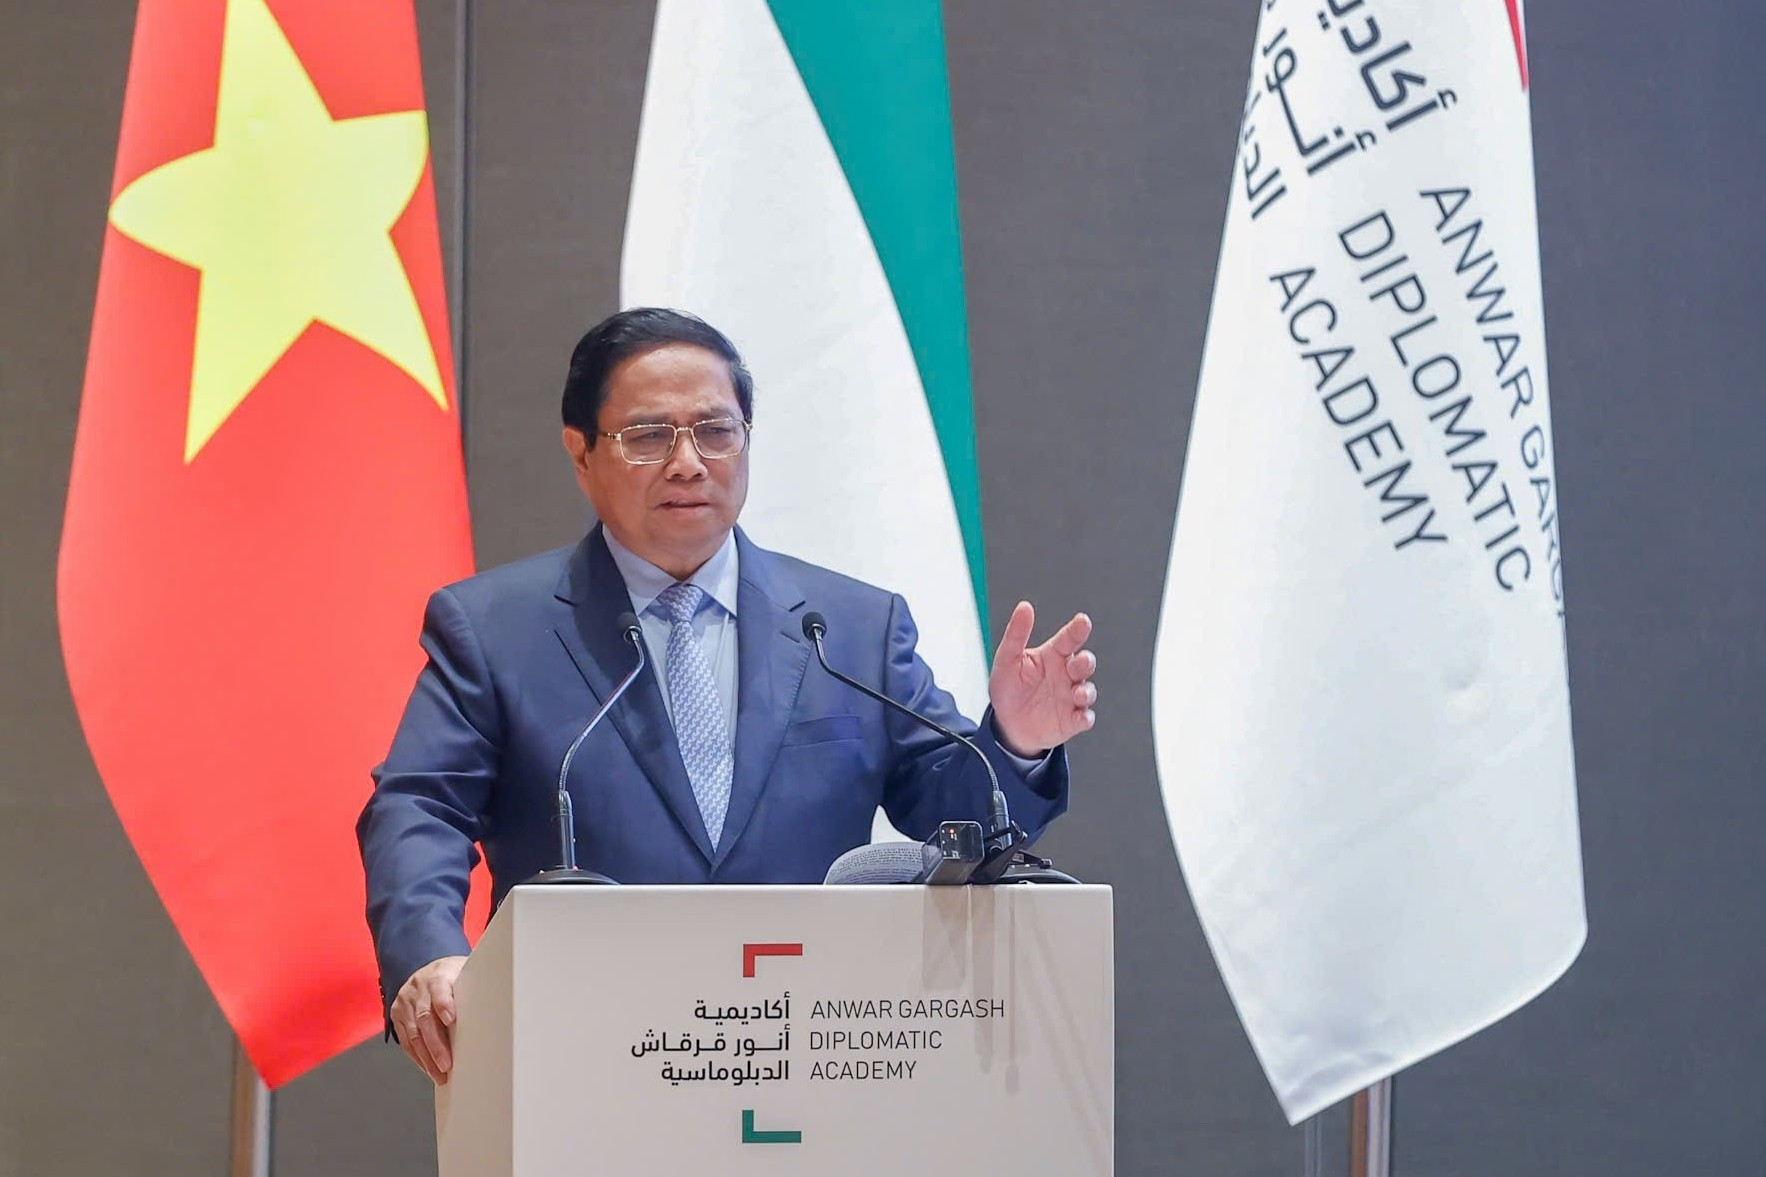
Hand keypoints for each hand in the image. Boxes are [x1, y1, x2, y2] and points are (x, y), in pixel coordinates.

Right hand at [391, 955, 466, 1083]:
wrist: (428, 970)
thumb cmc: (451, 977)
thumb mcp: (464, 974)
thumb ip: (472, 989)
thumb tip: (493, 1009)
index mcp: (438, 976)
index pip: (439, 988)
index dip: (444, 1004)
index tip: (451, 1020)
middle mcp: (418, 988)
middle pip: (425, 1017)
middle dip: (436, 1045)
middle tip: (446, 1064)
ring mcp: (405, 1002)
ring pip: (414, 1034)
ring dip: (427, 1057)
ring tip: (439, 1073)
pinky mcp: (397, 1015)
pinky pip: (406, 1040)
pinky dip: (417, 1056)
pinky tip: (428, 1067)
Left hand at [987, 601, 1097, 756]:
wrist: (1005, 724)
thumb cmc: (1009, 688)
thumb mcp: (1007, 659)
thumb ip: (1016, 633)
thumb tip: (1024, 607)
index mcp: (1053, 656)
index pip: (1068, 639)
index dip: (1077, 629)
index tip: (1083, 621)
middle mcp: (1066, 675)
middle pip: (1084, 664)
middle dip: (1086, 662)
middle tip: (1081, 661)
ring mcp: (1070, 697)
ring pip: (1087, 690)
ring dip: (1086, 691)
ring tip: (1078, 693)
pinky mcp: (1071, 720)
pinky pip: (1083, 718)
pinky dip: (1085, 717)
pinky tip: (1080, 716)